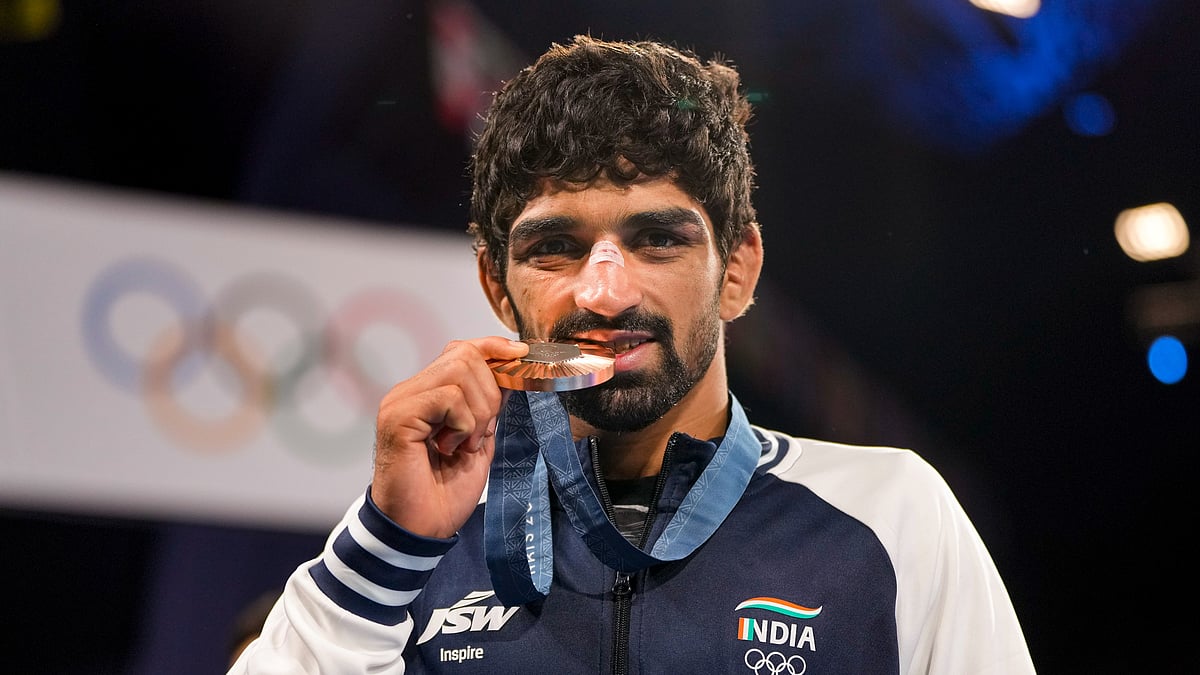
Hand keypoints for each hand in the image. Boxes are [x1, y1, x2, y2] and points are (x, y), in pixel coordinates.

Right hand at [370, 337, 527, 538]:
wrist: (420, 529)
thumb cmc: (444, 493)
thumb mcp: (479, 441)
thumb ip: (489, 407)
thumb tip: (511, 372)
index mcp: (426, 394)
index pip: (461, 350)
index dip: (493, 348)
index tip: (522, 356)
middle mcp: (409, 392)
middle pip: (465, 356)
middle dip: (490, 394)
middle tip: (482, 434)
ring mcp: (401, 402)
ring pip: (459, 373)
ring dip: (477, 413)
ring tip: (465, 445)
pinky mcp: (398, 417)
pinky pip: (448, 398)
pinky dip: (464, 424)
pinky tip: (451, 448)